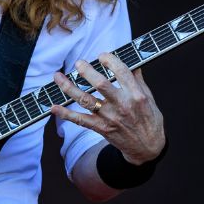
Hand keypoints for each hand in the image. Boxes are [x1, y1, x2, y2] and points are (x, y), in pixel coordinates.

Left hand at [50, 53, 165, 163]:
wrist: (147, 148)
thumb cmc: (149, 120)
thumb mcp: (149, 97)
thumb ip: (138, 79)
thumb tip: (132, 60)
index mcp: (136, 95)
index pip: (122, 73)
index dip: (110, 61)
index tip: (102, 55)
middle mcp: (122, 105)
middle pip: (101, 85)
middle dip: (87, 71)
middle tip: (78, 63)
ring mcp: (110, 118)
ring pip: (86, 100)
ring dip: (69, 88)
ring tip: (58, 77)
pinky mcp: (102, 128)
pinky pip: (80, 120)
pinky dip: (66, 114)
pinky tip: (54, 107)